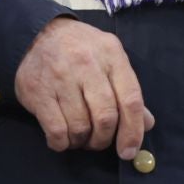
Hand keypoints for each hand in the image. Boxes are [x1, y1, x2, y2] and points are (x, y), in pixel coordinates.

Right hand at [14, 17, 152, 156]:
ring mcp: (60, 76)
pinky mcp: (38, 90)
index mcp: (111, 54)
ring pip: (80, 127)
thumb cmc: (80, 50)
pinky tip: (61, 138)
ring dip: (82, 141)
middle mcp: (86, 63)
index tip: (128, 151)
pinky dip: (62, 143)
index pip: (130, 99)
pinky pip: (56, 130)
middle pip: (105, 117)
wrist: (37, 32)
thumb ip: (127, 90)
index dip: (133, 131)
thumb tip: (147, 124)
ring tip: (78, 136)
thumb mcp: (109, 58)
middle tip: (98, 141)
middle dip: (103, 139)